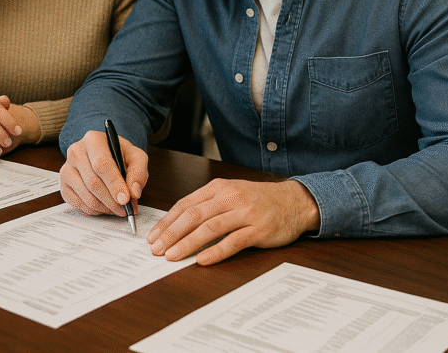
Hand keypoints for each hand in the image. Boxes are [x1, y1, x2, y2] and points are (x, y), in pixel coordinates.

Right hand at [60, 129, 147, 216]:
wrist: (103, 154)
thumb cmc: (118, 155)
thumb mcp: (135, 156)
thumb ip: (138, 172)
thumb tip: (134, 192)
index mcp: (93, 140)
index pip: (101, 164)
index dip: (114, 184)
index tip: (125, 199)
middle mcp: (76, 152)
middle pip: (93, 183)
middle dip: (112, 200)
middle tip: (125, 209)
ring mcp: (67, 169)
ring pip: (86, 196)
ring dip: (105, 207)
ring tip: (117, 207)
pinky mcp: (64, 185)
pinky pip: (78, 204)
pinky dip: (94, 210)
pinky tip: (104, 205)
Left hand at [147, 178, 320, 264]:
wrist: (294, 201)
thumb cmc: (258, 200)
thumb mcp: (230, 193)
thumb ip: (206, 205)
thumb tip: (176, 224)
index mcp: (218, 188)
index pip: (185, 205)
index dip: (167, 222)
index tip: (153, 236)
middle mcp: (229, 197)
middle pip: (193, 216)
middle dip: (171, 234)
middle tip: (156, 249)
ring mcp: (245, 213)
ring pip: (210, 228)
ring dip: (188, 243)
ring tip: (173, 256)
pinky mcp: (259, 229)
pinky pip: (234, 241)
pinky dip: (216, 251)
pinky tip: (202, 260)